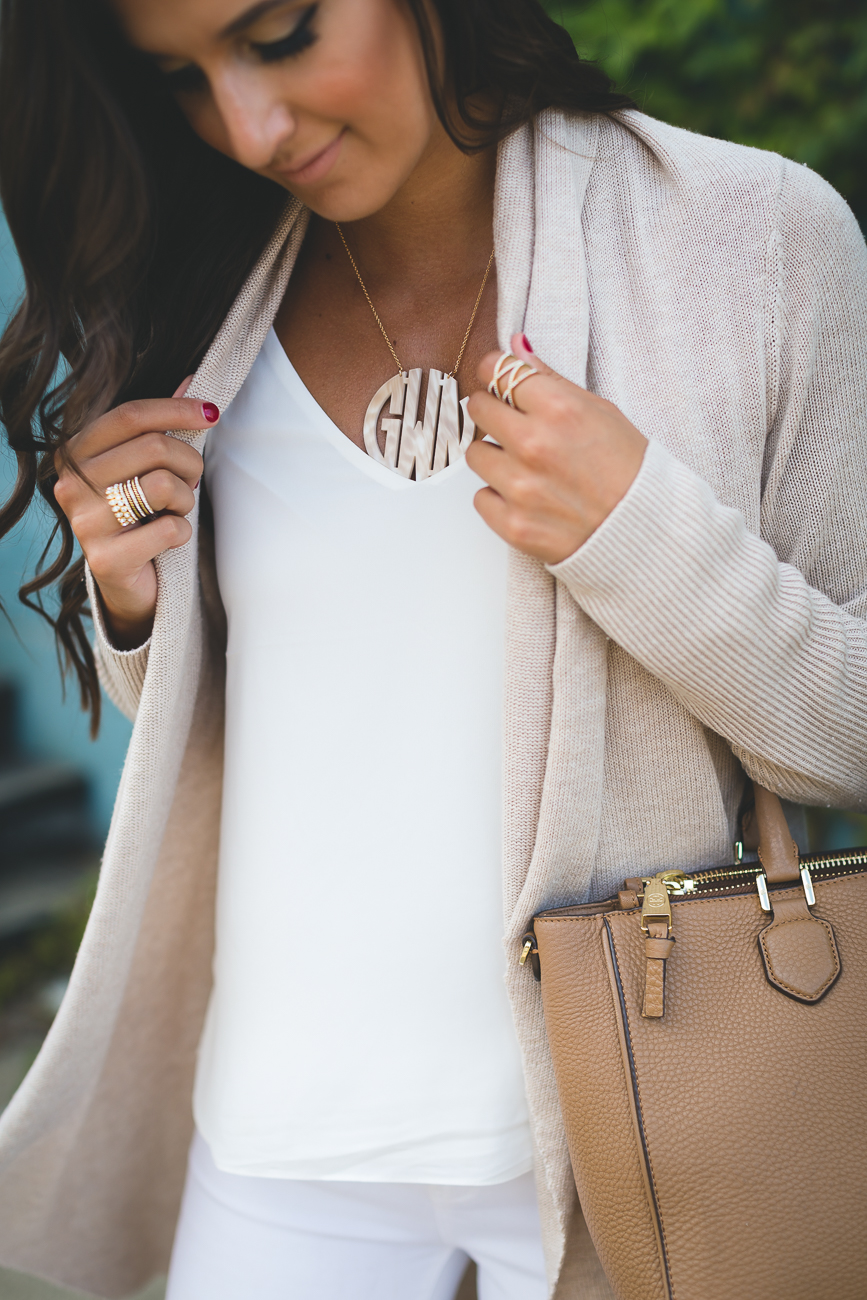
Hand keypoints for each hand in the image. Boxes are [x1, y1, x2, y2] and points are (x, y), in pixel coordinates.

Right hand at [53, 381, 217, 647]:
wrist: (129, 582)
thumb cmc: (140, 514)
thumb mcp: (146, 465)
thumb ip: (163, 425)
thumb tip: (195, 378)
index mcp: (75, 452)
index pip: (130, 415)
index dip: (177, 408)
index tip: (212, 412)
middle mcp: (71, 484)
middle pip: (153, 447)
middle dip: (189, 462)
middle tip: (193, 481)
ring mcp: (84, 523)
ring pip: (164, 484)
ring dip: (186, 500)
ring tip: (177, 510)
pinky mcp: (106, 559)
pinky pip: (170, 529)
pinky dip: (183, 533)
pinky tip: (169, 540)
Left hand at [465, 335, 646, 564]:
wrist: (645, 532)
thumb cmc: (631, 471)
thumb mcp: (601, 412)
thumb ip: (552, 379)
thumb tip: (517, 348)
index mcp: (559, 409)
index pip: (495, 371)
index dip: (496, 375)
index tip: (501, 384)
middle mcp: (534, 445)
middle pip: (478, 409)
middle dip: (493, 413)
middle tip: (515, 426)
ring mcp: (520, 487)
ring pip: (475, 454)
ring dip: (495, 458)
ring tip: (527, 467)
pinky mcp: (513, 525)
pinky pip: (481, 498)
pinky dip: (499, 498)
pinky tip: (529, 498)